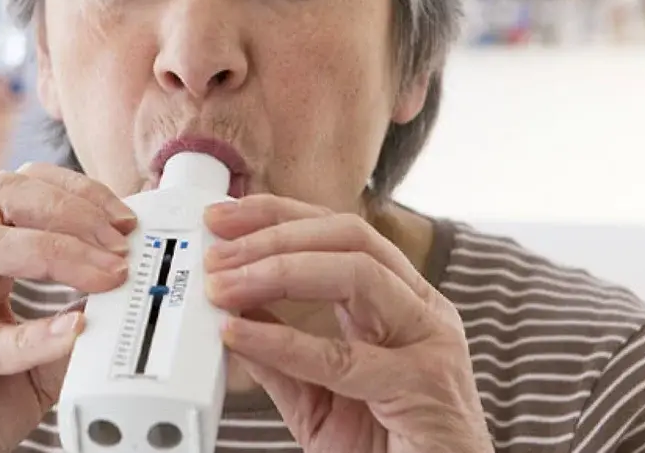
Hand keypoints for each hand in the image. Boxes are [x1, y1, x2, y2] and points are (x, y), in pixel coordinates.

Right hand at [0, 164, 135, 452]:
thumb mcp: (40, 355)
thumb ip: (74, 318)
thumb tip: (125, 289)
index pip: (20, 190)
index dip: (77, 194)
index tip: (125, 221)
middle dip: (70, 209)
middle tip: (120, 242)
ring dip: (58, 254)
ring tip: (108, 276)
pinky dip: (32, 335)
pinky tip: (72, 333)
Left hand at [203, 195, 491, 452]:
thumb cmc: (387, 447)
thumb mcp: (318, 394)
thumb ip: (280, 354)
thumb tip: (230, 315)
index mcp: (400, 300)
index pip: (338, 232)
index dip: (278, 216)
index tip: (223, 219)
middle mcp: (420, 309)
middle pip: (349, 236)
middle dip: (273, 234)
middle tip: (216, 254)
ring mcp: (428, 342)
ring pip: (356, 274)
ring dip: (277, 272)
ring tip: (224, 287)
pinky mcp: (424, 385)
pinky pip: (343, 356)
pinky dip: (284, 341)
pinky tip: (241, 335)